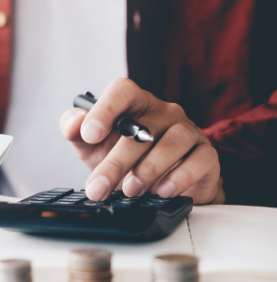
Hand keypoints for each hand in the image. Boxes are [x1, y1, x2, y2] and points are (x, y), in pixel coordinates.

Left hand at [60, 78, 224, 203]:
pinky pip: (200, 159)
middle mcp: (163, 112)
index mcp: (134, 104)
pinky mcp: (207, 154)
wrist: (158, 188)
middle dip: (116, 161)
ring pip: (174, 141)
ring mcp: (188, 130)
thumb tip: (74, 124)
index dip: (105, 109)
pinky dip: (180, 176)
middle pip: (143, 128)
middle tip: (98, 187)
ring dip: (149, 168)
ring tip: (130, 190)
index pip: (123, 90)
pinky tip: (162, 191)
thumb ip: (75, 130)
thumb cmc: (124, 160)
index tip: (89, 134)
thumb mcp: (91, 146)